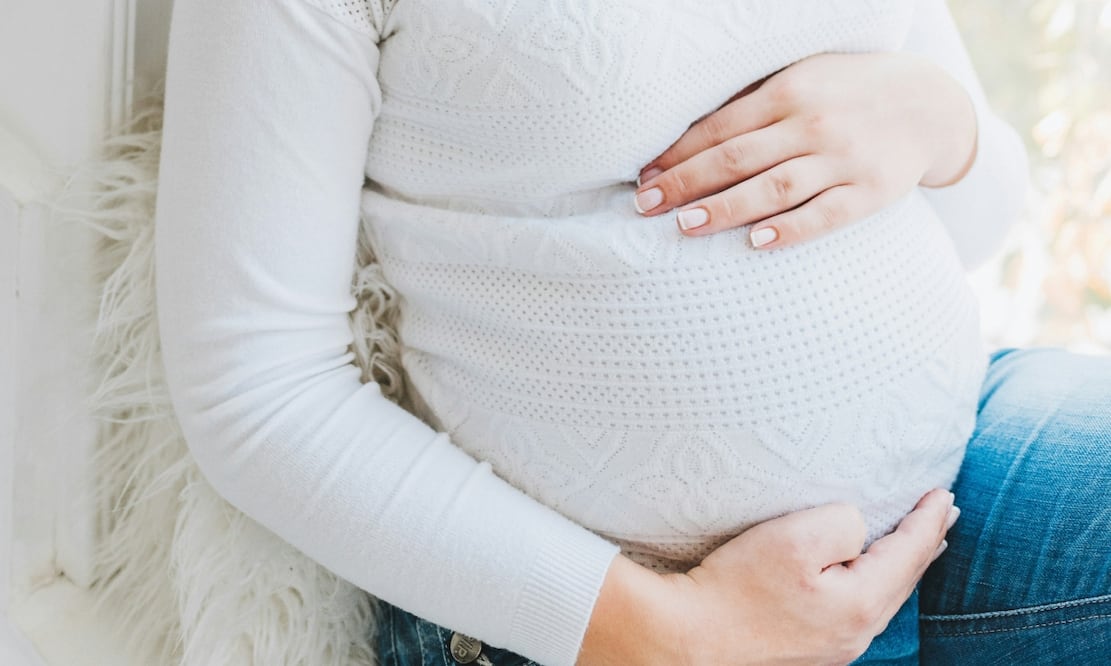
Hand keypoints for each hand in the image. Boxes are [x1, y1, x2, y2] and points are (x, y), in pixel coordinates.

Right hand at [578, 489, 958, 664]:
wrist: (686, 639)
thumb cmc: (736, 586)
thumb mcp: (795, 537)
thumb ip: (843, 523)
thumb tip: (857, 530)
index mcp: (861, 604)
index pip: (910, 554)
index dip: (929, 520)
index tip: (944, 494)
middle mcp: (855, 634)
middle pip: (903, 580)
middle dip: (924, 544)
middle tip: (943, 513)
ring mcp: (832, 648)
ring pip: (880, 598)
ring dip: (900, 564)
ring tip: (916, 544)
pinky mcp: (807, 650)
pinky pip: (856, 609)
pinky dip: (872, 583)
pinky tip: (863, 577)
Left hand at [633, 52, 977, 248]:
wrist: (930, 103)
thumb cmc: (847, 93)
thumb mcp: (802, 79)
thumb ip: (753, 105)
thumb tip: (686, 139)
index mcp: (788, 91)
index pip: (720, 128)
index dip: (677, 154)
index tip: (644, 178)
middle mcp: (812, 123)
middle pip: (737, 158)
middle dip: (685, 183)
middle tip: (646, 207)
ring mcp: (843, 158)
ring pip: (774, 187)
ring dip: (725, 208)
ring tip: (685, 225)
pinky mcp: (871, 191)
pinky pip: (826, 215)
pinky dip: (791, 229)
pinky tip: (757, 242)